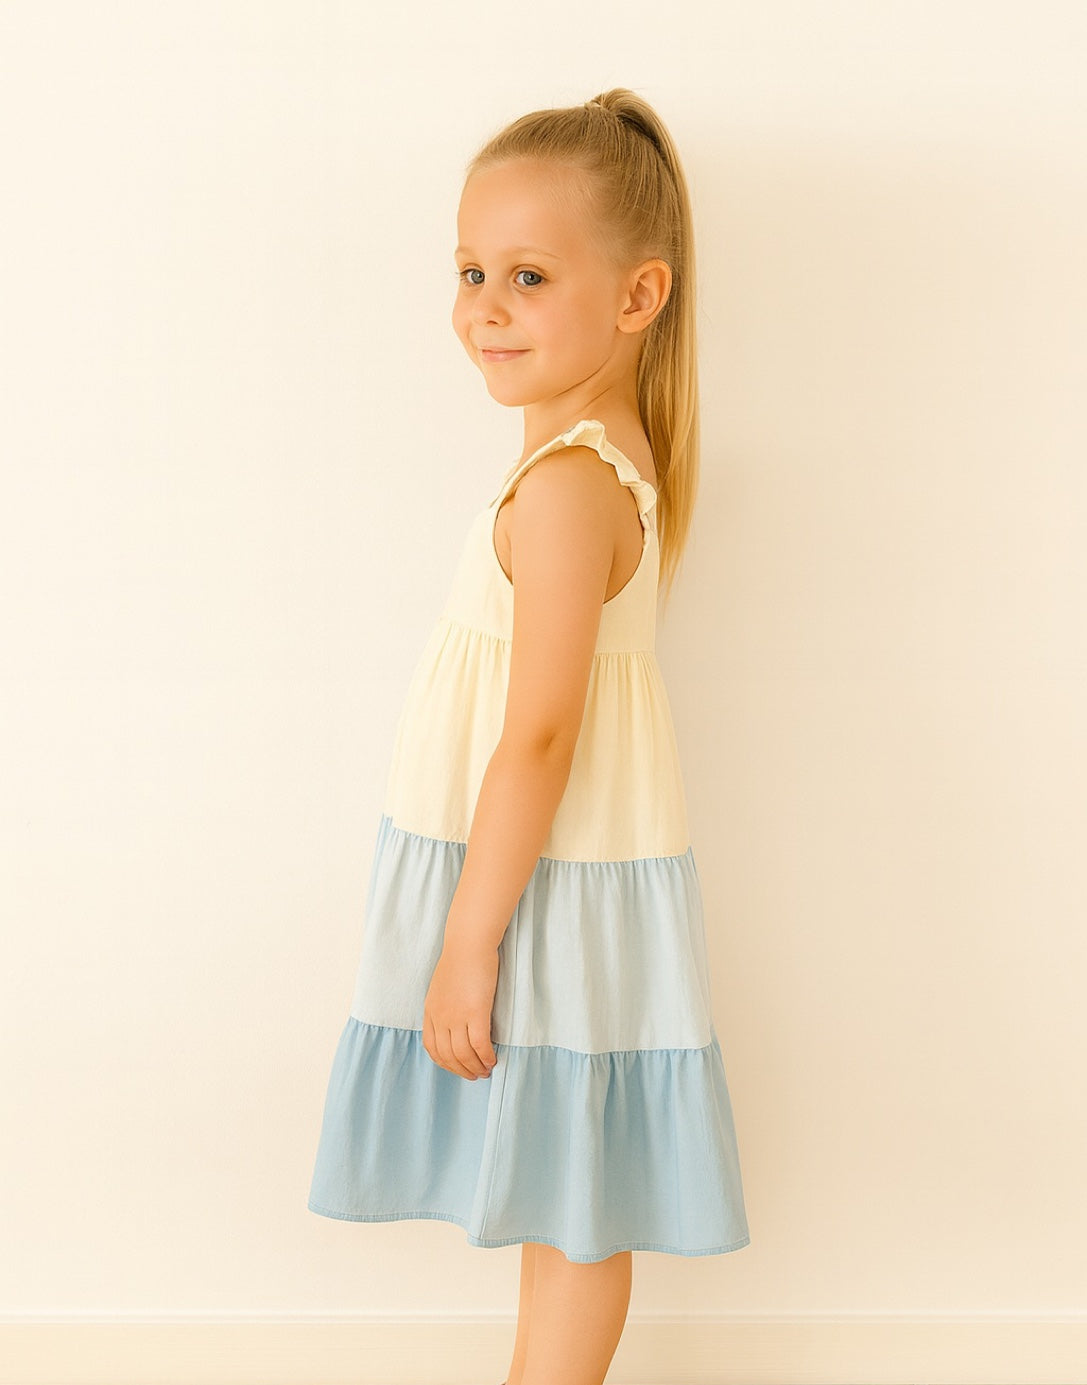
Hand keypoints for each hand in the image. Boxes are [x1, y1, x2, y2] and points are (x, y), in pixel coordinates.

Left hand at [422, 938, 499, 1079]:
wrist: (469, 944)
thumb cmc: (460, 959)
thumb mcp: (441, 986)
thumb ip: (444, 1006)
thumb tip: (454, 1022)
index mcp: (430, 1011)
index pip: (432, 1048)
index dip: (445, 1063)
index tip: (457, 1068)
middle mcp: (440, 1017)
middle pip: (448, 1056)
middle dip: (462, 1070)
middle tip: (476, 1075)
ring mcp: (456, 1016)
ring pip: (464, 1054)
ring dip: (476, 1067)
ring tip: (486, 1070)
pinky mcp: (475, 1012)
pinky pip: (480, 1044)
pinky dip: (486, 1056)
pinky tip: (493, 1059)